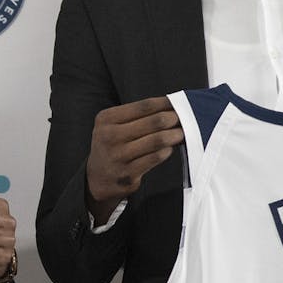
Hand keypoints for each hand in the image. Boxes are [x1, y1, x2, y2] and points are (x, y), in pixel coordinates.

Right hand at [85, 96, 183, 224]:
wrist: (96, 179)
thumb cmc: (112, 146)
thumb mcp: (114, 126)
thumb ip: (137, 117)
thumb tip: (172, 107)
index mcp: (106, 119)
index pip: (145, 106)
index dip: (166, 103)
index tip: (180, 102)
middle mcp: (110, 136)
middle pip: (154, 121)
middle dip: (174, 118)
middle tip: (186, 118)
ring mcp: (118, 156)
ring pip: (158, 140)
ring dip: (175, 135)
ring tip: (182, 133)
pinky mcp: (128, 174)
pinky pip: (156, 158)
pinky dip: (166, 151)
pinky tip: (169, 149)